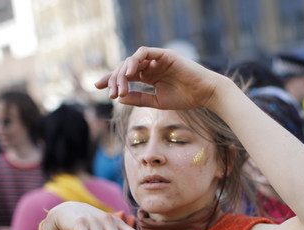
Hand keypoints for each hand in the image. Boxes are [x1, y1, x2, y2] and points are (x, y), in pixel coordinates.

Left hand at [94, 47, 223, 111]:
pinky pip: (144, 53)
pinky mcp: (164, 54)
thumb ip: (139, 98)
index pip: (125, 75)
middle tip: (111, 92)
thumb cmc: (185, 98)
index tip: (98, 86)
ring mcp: (157, 59)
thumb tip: (119, 98)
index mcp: (149, 76)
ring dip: (122, 73)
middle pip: (125, 67)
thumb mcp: (157, 101)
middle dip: (114, 79)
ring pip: (131, 60)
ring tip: (120, 87)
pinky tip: (129, 73)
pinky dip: (134, 61)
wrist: (205, 93)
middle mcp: (151, 65)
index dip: (111, 79)